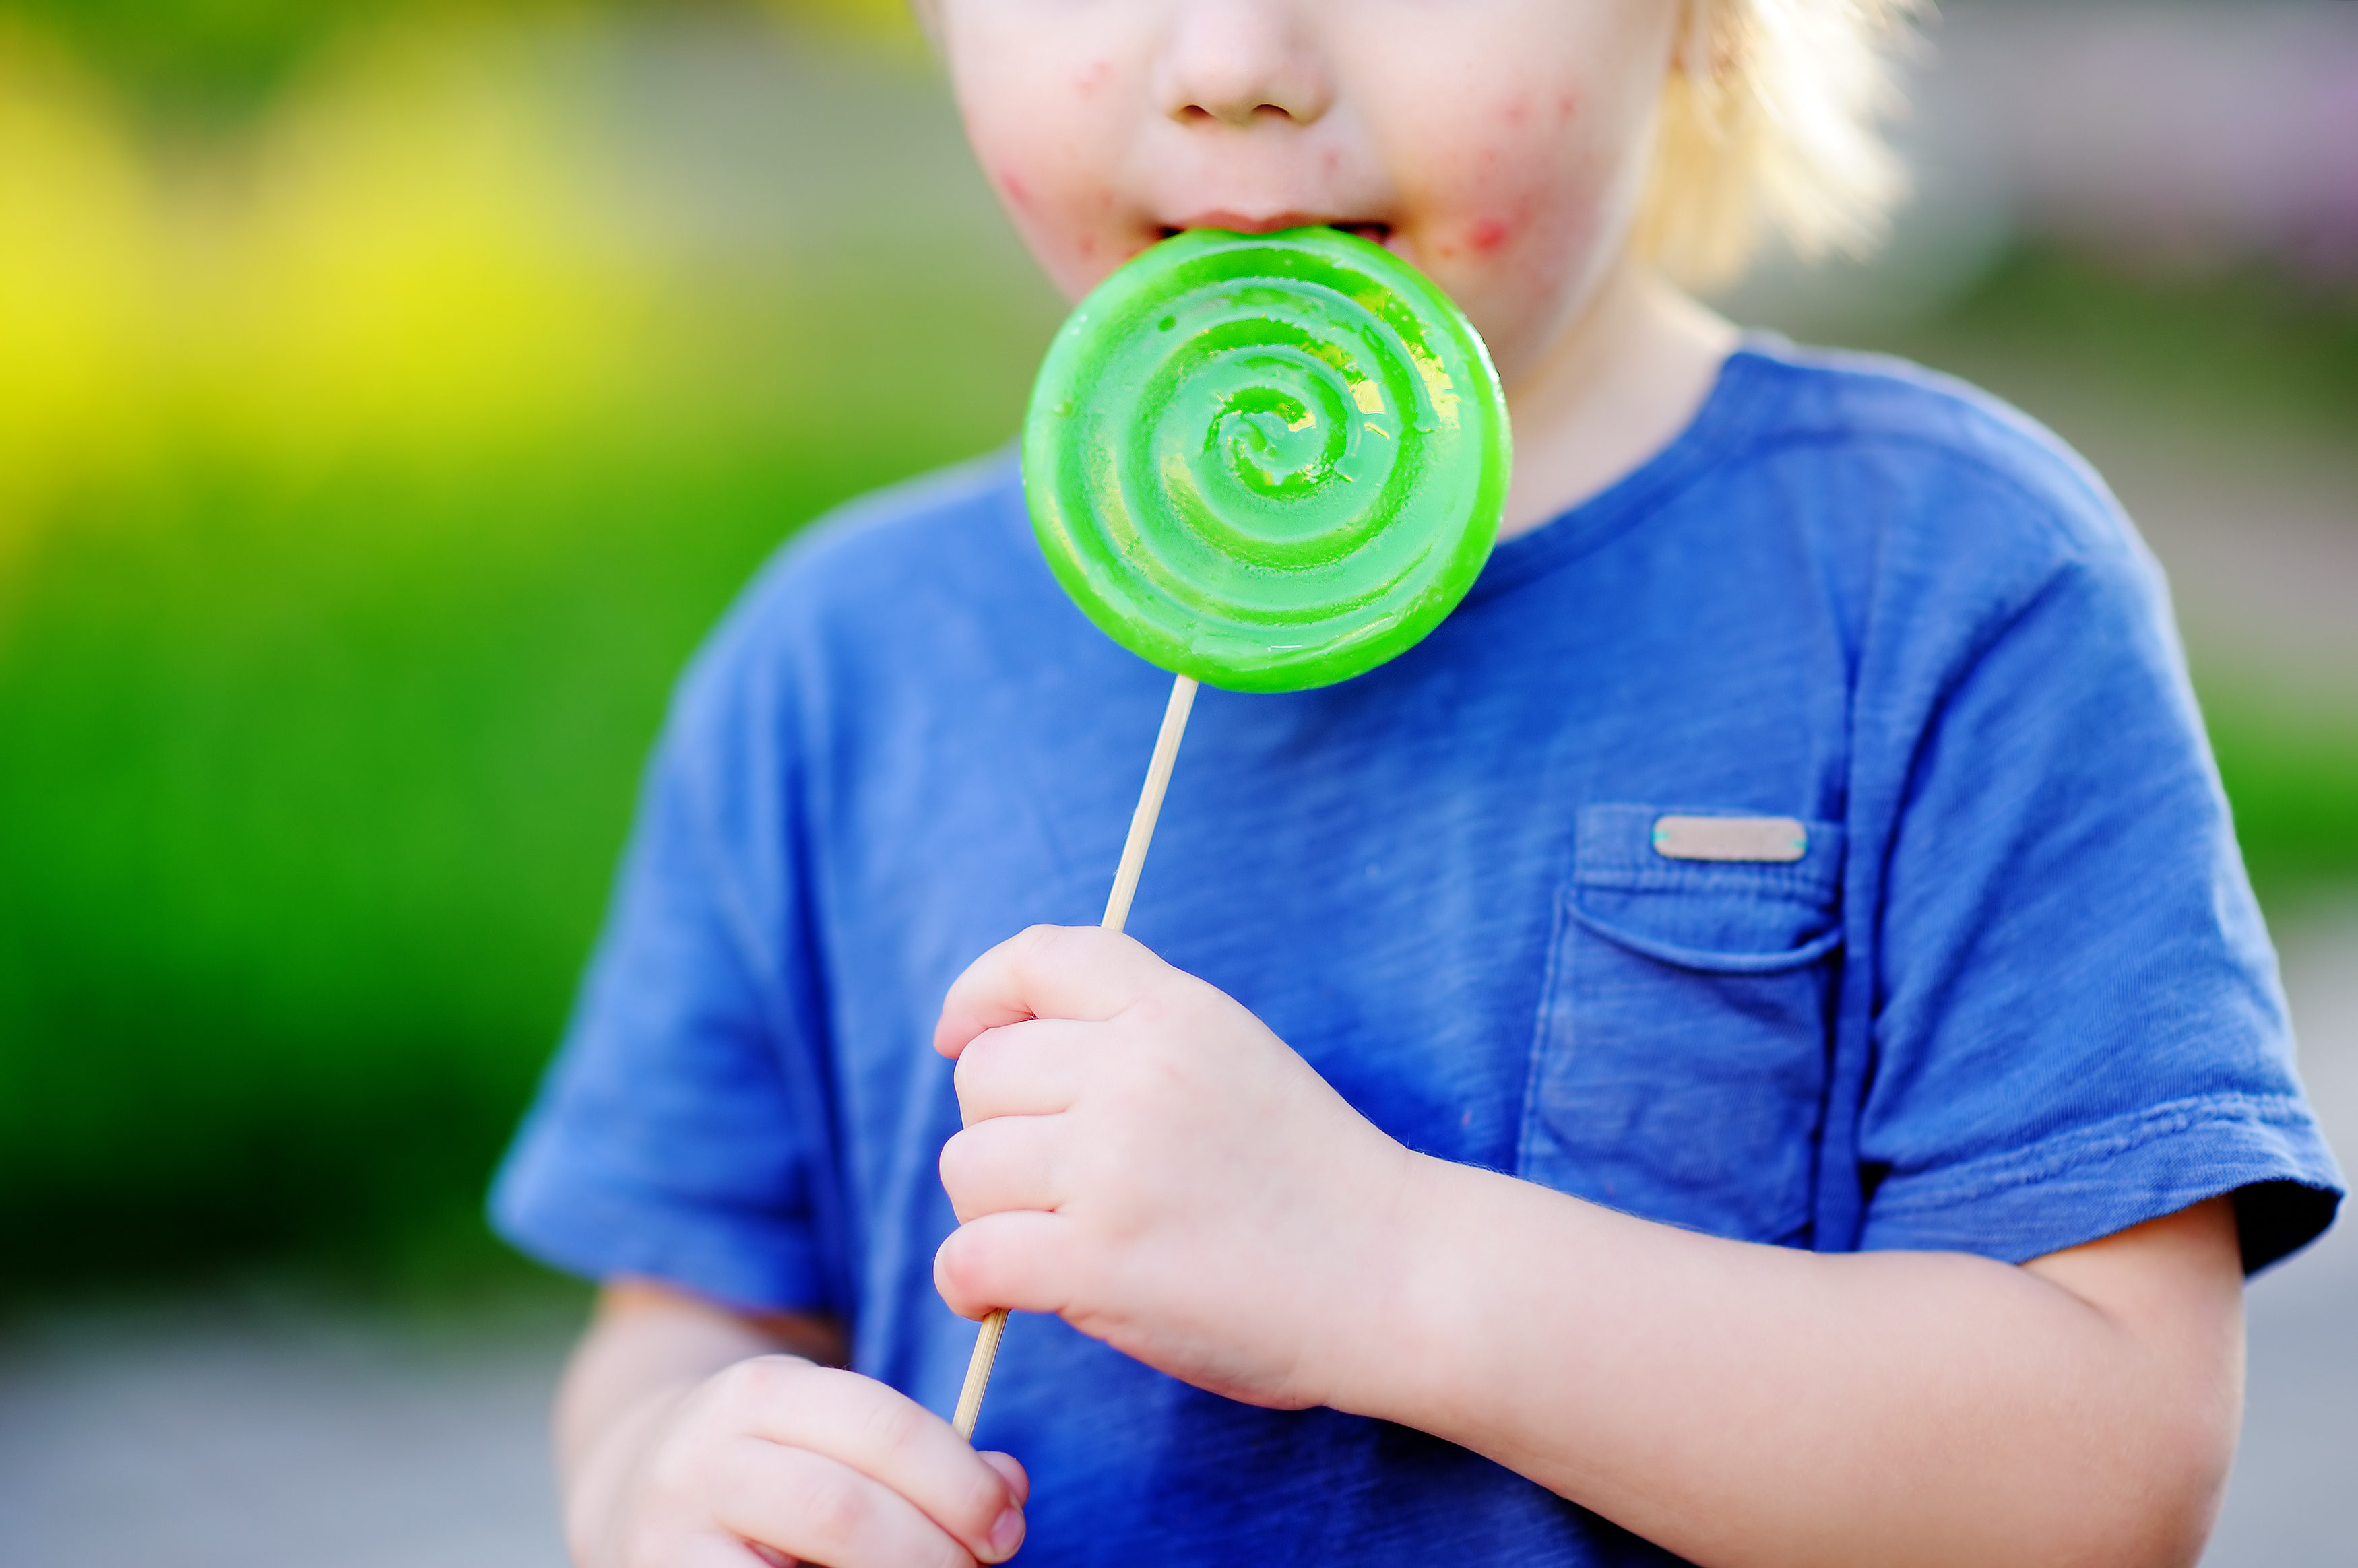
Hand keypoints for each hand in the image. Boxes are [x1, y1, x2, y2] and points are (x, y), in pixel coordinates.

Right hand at [568, 1349, 1027, 1567]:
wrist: (636, 1492)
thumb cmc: (778, 1468)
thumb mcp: (837, 1434)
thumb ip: (926, 1455)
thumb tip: (1011, 1487)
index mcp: (763, 1392)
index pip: (881, 1430)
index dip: (961, 1482)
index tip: (1009, 1523)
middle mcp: (706, 1456)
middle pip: (844, 1509)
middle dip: (935, 1548)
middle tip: (985, 1566)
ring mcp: (671, 1534)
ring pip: (808, 1564)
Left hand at [932, 924, 1417, 1409]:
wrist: (1401, 1278)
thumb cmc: (1315, 1182)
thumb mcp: (1234, 1059)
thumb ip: (1136, 1040)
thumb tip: (994, 1054)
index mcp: (1176, 1012)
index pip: (1039, 958)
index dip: (980, 994)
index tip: (962, 1037)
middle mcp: (1136, 1072)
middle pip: (983, 1075)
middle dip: (996, 1132)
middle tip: (1049, 1186)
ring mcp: (1115, 1165)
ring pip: (965, 1166)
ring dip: (989, 1213)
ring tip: (1051, 1243)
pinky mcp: (1099, 1262)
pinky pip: (969, 1255)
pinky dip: (969, 1283)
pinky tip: (1000, 1296)